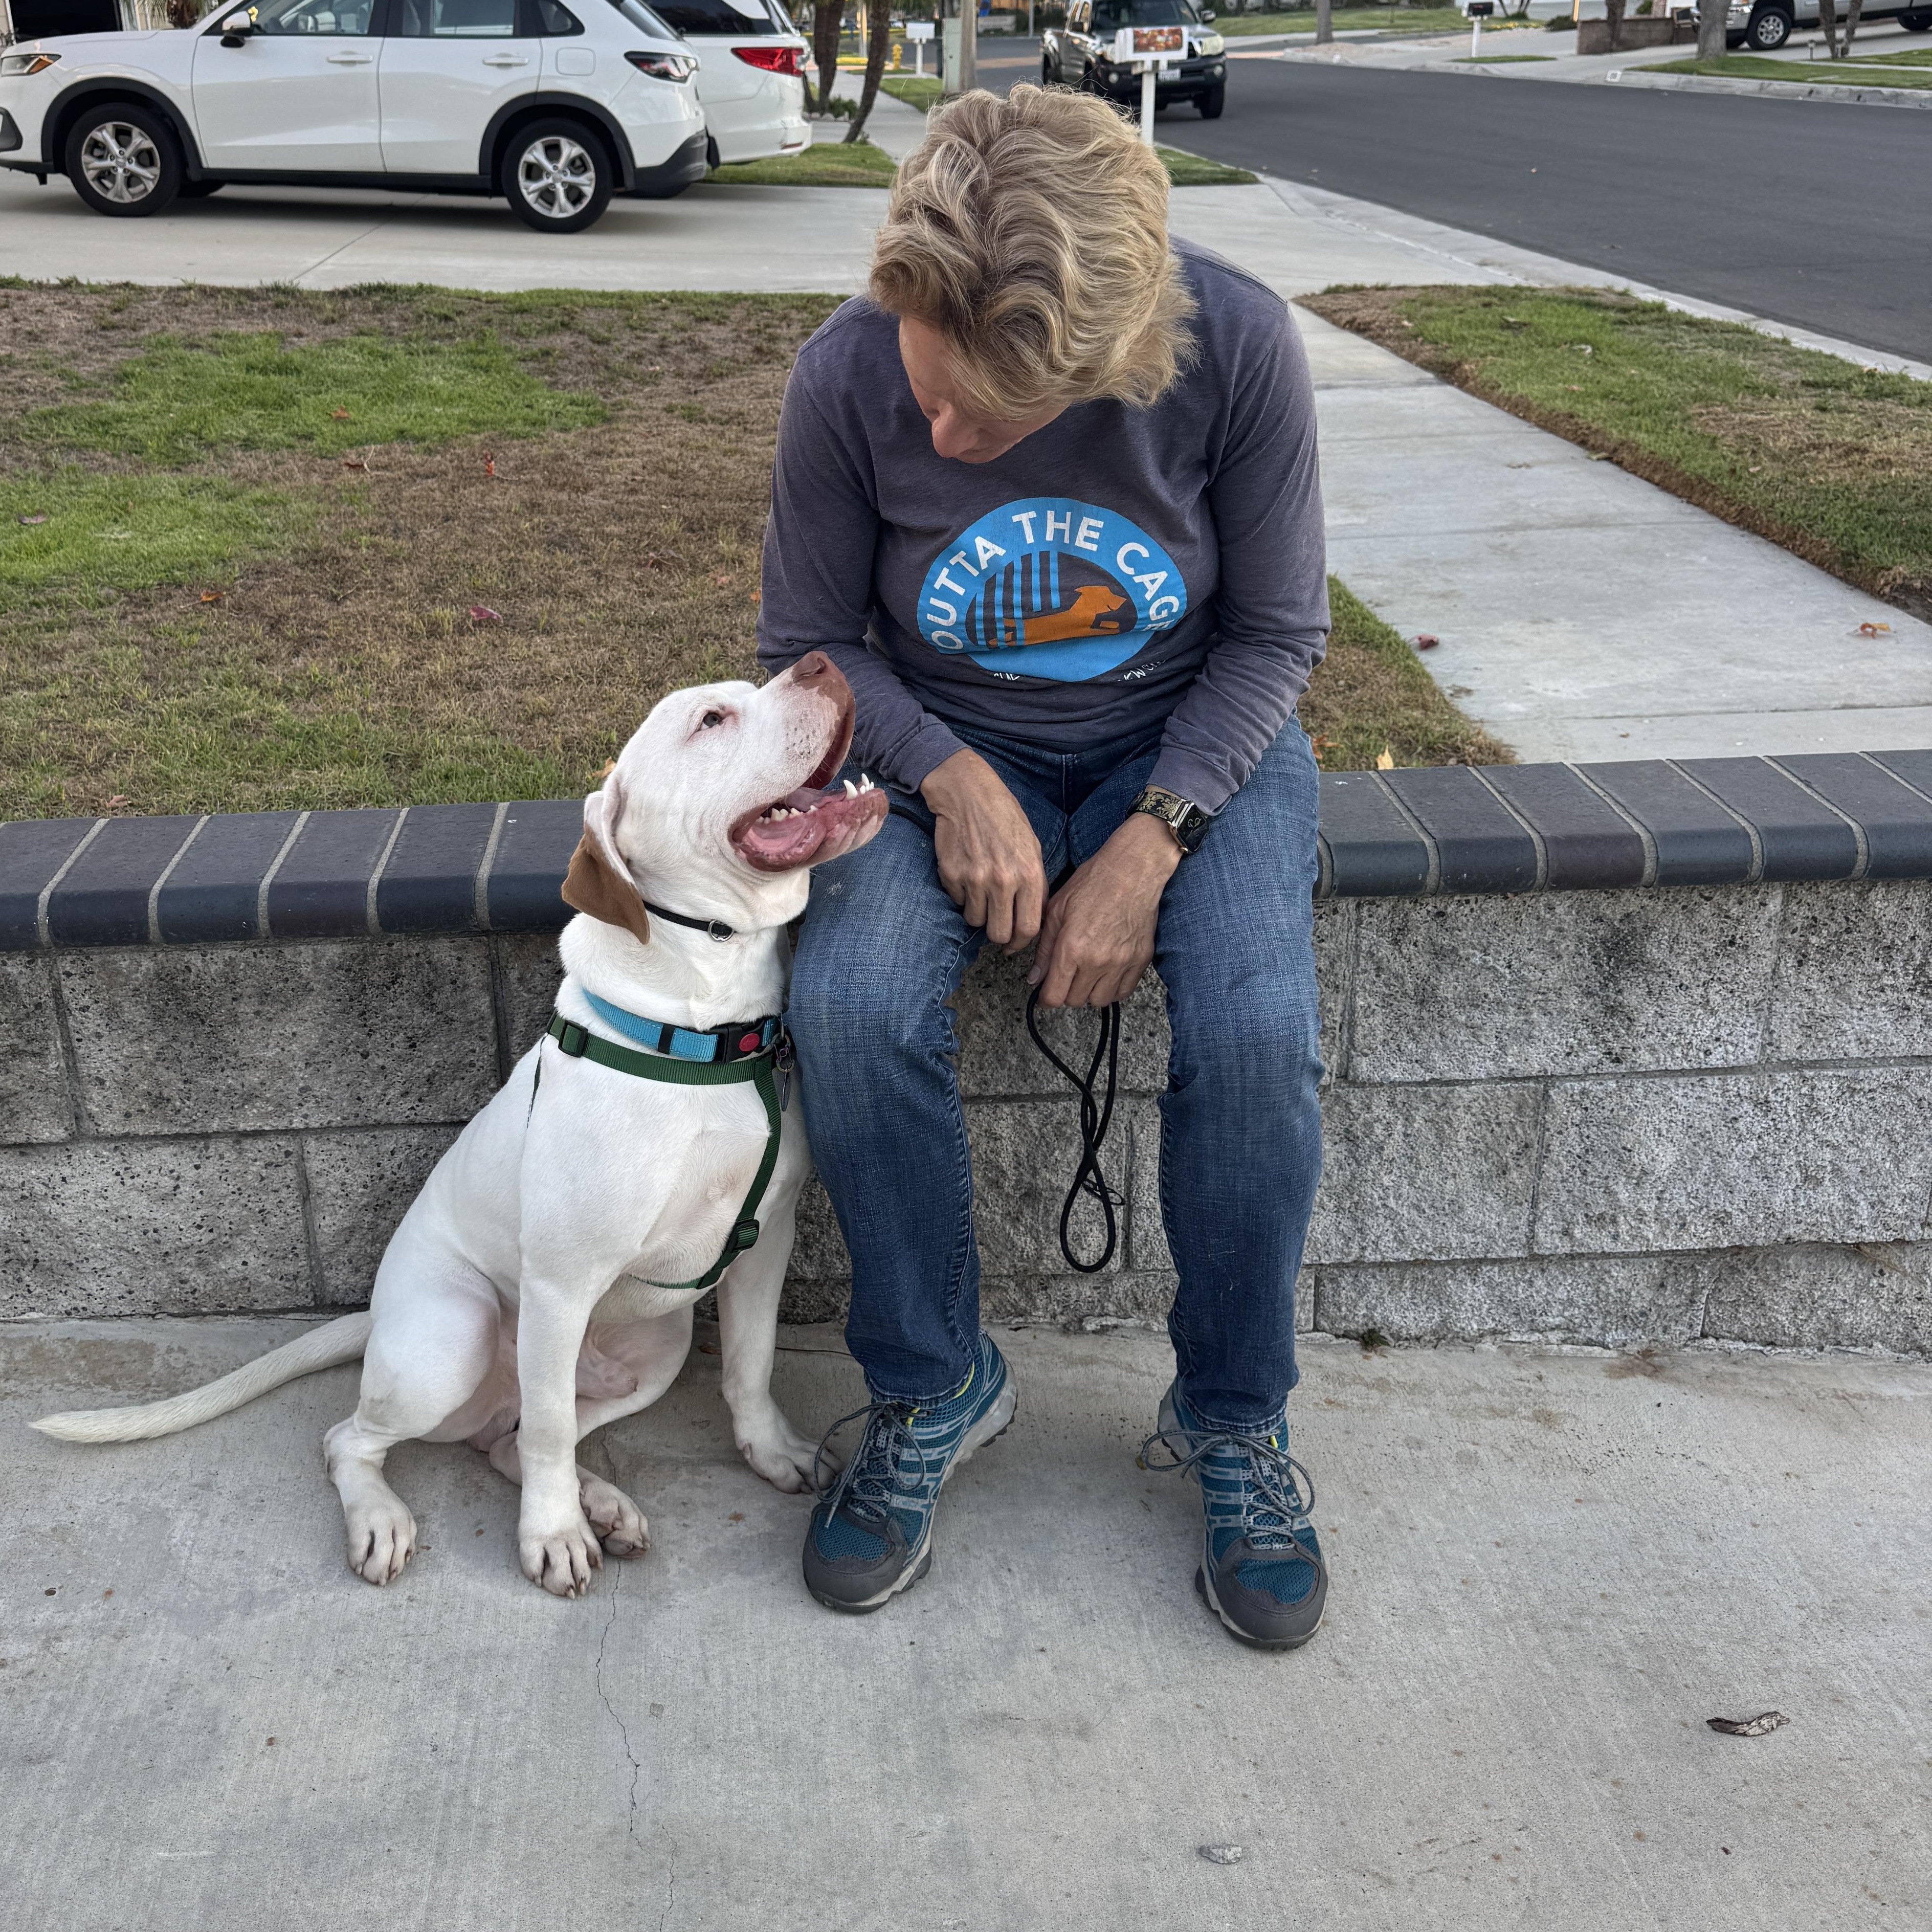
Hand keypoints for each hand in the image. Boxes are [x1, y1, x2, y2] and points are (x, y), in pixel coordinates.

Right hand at [921, 748, 1046, 951]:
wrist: (968, 794)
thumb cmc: (1004, 818)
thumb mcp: (1031, 847)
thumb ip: (1035, 884)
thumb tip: (1032, 917)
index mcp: (1029, 873)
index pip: (1029, 927)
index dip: (1021, 943)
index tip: (1015, 944)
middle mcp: (1003, 880)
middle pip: (1000, 933)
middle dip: (998, 936)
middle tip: (996, 926)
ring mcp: (975, 879)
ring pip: (975, 921)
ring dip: (978, 914)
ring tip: (981, 892)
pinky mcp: (952, 875)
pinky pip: (957, 902)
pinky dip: (961, 895)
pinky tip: (967, 873)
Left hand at [1029, 813, 1180, 1009]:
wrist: (1132, 870)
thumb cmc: (1092, 883)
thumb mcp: (1056, 910)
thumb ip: (1044, 948)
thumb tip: (1035, 978)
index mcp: (1072, 948)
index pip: (1054, 996)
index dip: (1045, 998)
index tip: (1044, 993)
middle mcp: (1097, 961)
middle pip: (1075, 1000)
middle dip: (1065, 991)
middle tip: (1065, 974)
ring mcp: (1122, 963)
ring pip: (1099, 1001)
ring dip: (1089, 992)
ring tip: (1086, 974)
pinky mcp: (1141, 960)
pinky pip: (1123, 992)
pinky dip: (1112, 988)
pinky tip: (1106, 973)